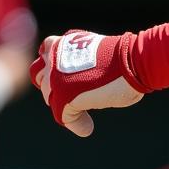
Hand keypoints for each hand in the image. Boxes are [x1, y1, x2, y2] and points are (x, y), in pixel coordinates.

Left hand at [30, 30, 145, 136]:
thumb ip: (81, 62)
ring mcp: (56, 77)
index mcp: (64, 41)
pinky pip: (63, 117)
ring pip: (48, 96)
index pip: (45, 52)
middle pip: (38, 74)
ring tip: (78, 111)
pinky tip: (87, 127)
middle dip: (50, 85)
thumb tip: (81, 83)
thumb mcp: (95, 52)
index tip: (68, 78)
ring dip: (60, 104)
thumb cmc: (122, 57)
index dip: (54, 67)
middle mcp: (55, 56)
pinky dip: (76, 124)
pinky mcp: (63, 97)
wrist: (130, 60)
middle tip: (68, 94)